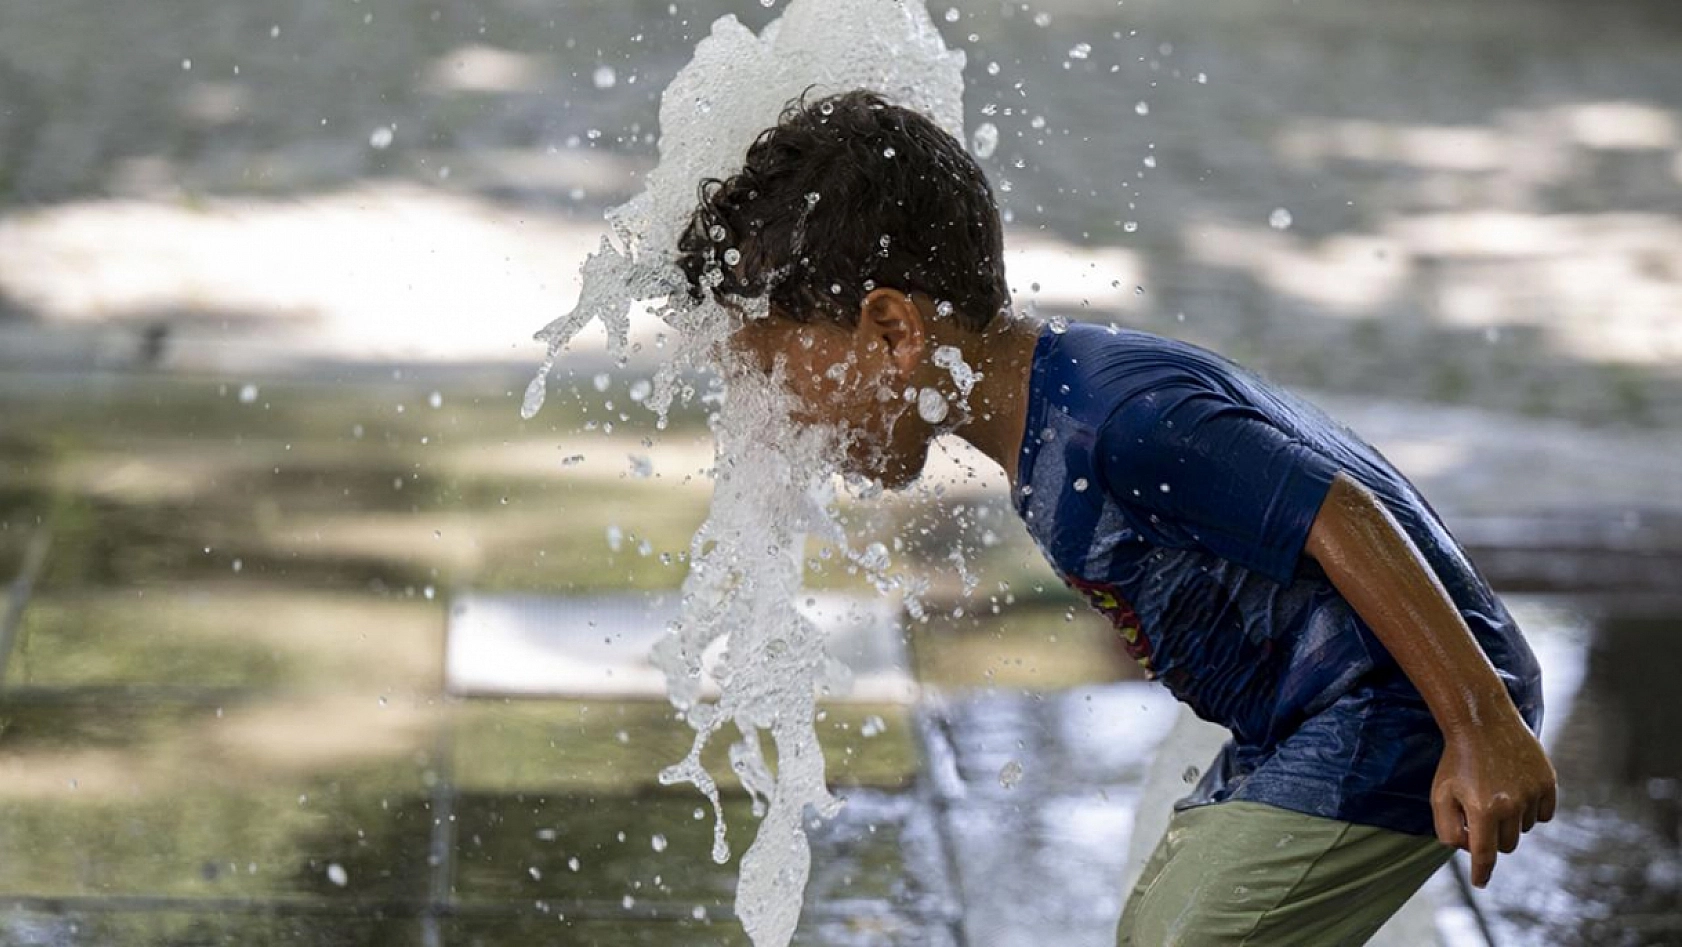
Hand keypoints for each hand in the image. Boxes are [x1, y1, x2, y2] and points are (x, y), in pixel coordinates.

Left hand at [1431, 722, 1556, 887]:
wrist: (1481, 721)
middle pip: (1507, 845)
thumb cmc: (1457, 761)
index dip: (1482, 873)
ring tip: (1496, 793)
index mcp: (1482, 809)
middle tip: (1481, 814)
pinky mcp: (1548, 782)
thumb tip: (1469, 851)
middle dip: (1493, 837)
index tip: (1480, 883)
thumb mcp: (1440, 795)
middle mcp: (1511, 804)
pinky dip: (1532, 810)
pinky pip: (1545, 814)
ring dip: (1512, 821)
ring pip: (1526, 829)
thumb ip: (1449, 829)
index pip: (1485, 855)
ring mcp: (1533, 792)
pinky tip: (1516, 790)